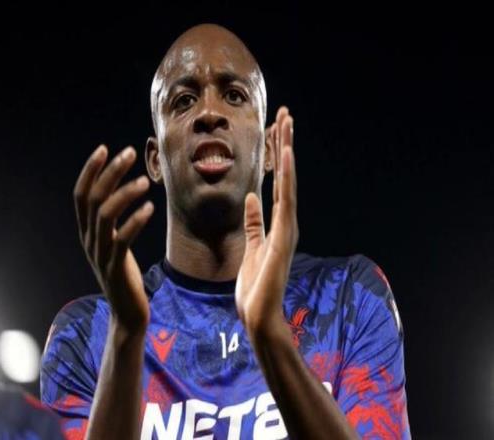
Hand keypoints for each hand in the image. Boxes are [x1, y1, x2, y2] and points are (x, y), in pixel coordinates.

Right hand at [73, 145, 153, 332]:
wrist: (127, 312)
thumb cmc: (124, 274)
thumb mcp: (113, 245)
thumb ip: (113, 223)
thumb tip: (121, 193)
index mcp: (87, 232)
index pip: (81, 195)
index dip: (90, 170)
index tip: (105, 149)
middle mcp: (89, 240)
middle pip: (93, 198)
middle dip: (110, 172)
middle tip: (129, 153)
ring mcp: (101, 253)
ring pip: (105, 214)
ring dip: (124, 193)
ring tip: (145, 181)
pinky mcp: (116, 266)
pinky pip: (123, 239)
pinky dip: (135, 221)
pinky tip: (150, 208)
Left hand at [235, 106, 297, 336]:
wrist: (259, 315)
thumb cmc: (256, 286)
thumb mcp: (252, 247)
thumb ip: (254, 223)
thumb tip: (252, 197)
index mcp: (277, 223)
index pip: (277, 183)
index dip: (276, 157)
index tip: (275, 131)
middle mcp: (286, 221)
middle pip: (285, 176)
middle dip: (284, 144)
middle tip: (285, 114)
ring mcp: (287, 228)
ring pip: (288, 182)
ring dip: (286, 151)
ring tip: (286, 122)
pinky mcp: (284, 237)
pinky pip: (285, 201)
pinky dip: (286, 176)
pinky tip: (285, 153)